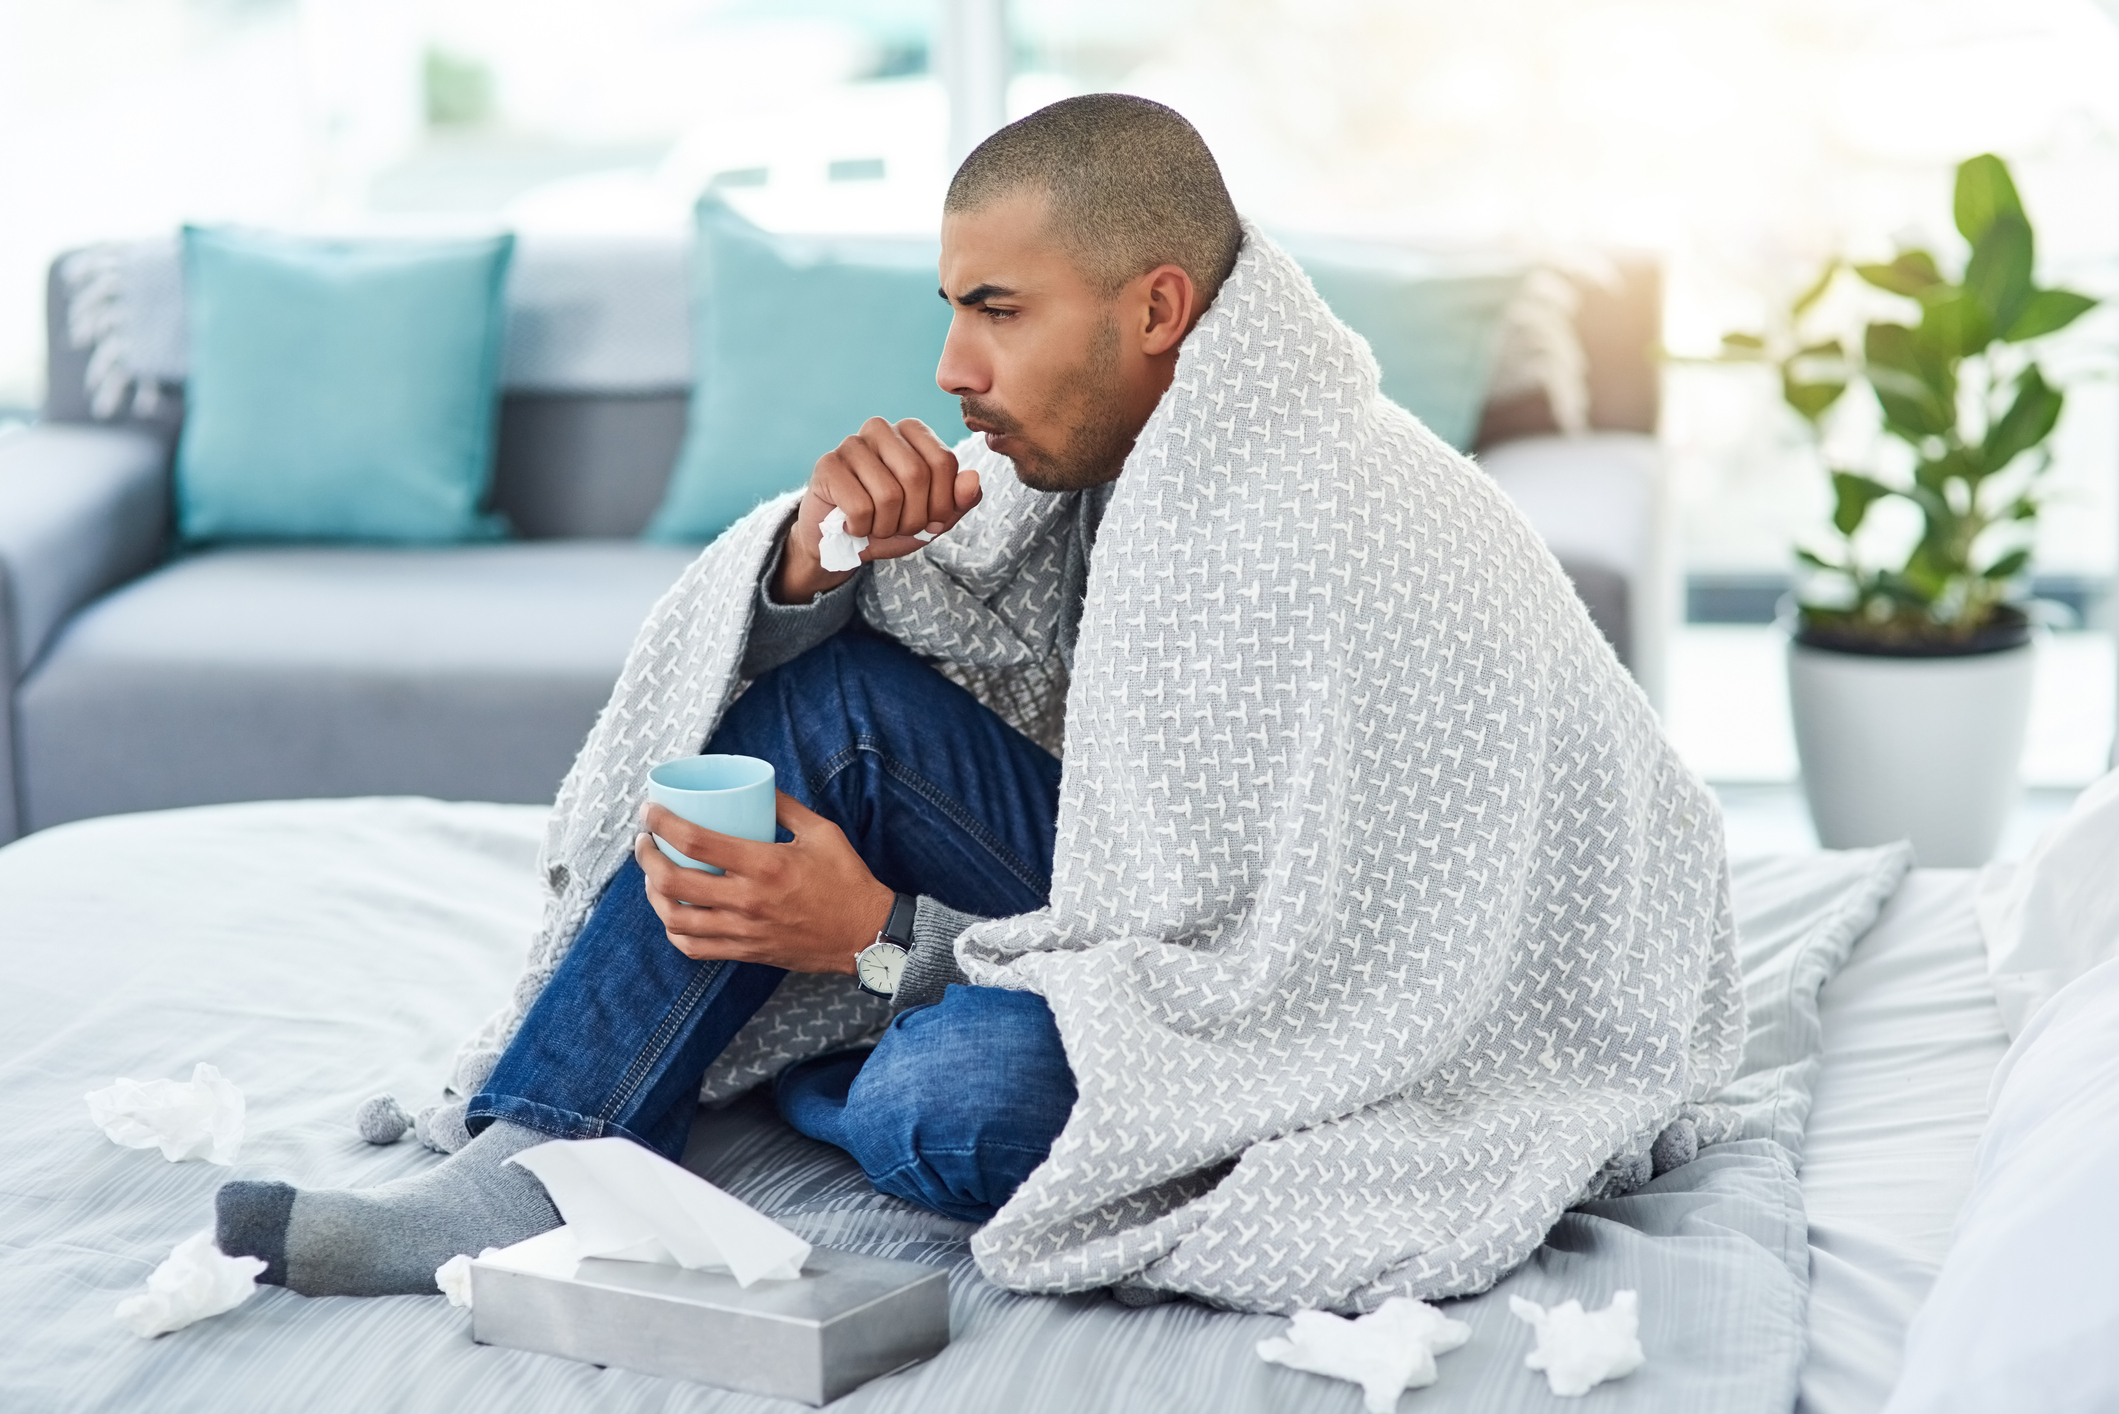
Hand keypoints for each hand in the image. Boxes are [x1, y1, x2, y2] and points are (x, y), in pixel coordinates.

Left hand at [634, 796, 893, 973]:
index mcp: (764, 864)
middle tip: (645, 842)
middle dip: (646, 857)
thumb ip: (786, 807)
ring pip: (675, 918)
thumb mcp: (822, 832)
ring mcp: (743, 931)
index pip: (695, 840)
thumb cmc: (846, 880)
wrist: (865, 935)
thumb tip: (757, 787)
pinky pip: (694, 947)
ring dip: (653, 895)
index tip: (650, 810)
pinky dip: (674, 931)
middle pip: (673, 881)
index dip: (662, 822)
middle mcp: (747, 900)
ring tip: (652, 876)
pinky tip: (672, 913)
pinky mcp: (745, 951)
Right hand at [774, 417, 981, 603]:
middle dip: (913, 518)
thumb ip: (959, 500)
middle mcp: (881, 428)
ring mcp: (851, 444)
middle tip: (897, 527)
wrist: (841, 542)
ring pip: (888, 494)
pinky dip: (861, 528)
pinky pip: (859, 507)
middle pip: (917, 475)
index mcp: (913, 431)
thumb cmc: (890, 522)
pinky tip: (852, 524)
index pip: (944, 462)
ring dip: (886, 527)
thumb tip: (972, 479)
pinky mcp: (827, 466)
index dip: (942, 504)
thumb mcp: (933, 518)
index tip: (927, 520)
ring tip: (874, 526)